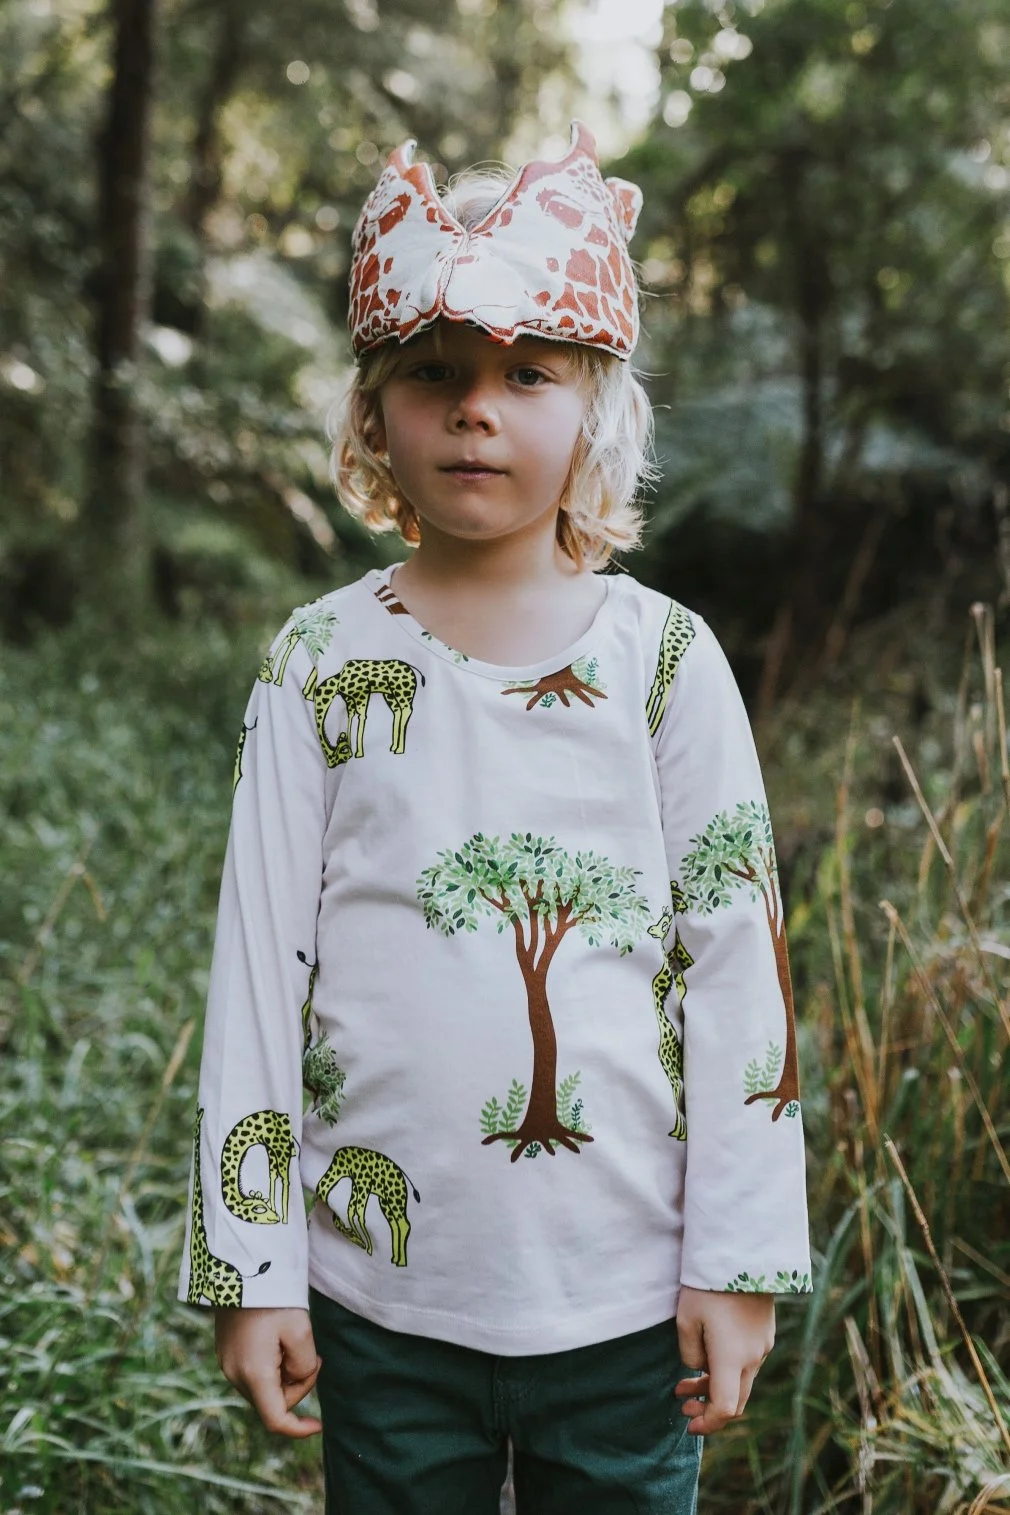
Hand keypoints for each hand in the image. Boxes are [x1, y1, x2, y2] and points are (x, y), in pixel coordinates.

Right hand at [215, 1306, 322, 1437]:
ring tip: (295, 1341)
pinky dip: (272, 1366)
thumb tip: (298, 1377)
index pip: (275, 1420)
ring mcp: (226, 1363)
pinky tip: (279, 1339)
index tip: (319, 1425)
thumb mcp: (300, 1331)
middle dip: (298, 1386)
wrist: (242, 1265)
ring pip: (263, 1387)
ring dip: (285, 1375)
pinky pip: (253, 1372)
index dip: (298, 1429)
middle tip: (315, 1356)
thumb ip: (304, 1366)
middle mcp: (234, 1374)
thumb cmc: (274, 1297)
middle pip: (272, 1401)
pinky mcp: (226, 1351)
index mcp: (253, 1374)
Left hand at [674, 1285, 774, 1434]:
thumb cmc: (708, 1286)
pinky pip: (748, 1361)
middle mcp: (752, 1357)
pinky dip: (729, 1369)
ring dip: (716, 1386)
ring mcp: (763, 1344)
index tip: (689, 1425)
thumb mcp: (686, 1320)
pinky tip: (709, 1356)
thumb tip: (698, 1367)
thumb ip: (690, 1353)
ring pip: (741, 1380)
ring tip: (685, 1380)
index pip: (724, 1408)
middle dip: (708, 1408)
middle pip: (736, 1400)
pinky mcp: (765, 1331)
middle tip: (683, 1405)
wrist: (742, 1252)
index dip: (708, 1423)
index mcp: (732, 1359)